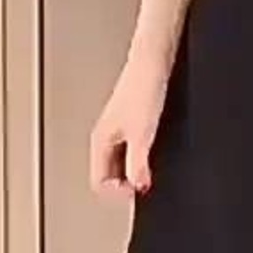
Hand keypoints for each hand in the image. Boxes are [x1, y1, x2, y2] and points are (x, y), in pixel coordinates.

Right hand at [89, 55, 168, 199]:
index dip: (118, 193)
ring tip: (149, 170)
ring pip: (120, 161)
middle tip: (144, 185)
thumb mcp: (143, 134)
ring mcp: (119, 126)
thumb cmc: (143, 87)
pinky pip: (132, 148)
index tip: (137, 191)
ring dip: (134, 169)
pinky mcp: (133, 118)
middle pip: (109, 174)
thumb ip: (139, 164)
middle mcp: (106, 134)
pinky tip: (154, 150)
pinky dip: (142, 155)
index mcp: (100, 140)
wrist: (154, 59)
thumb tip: (139, 187)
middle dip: (126, 184)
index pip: (98, 183)